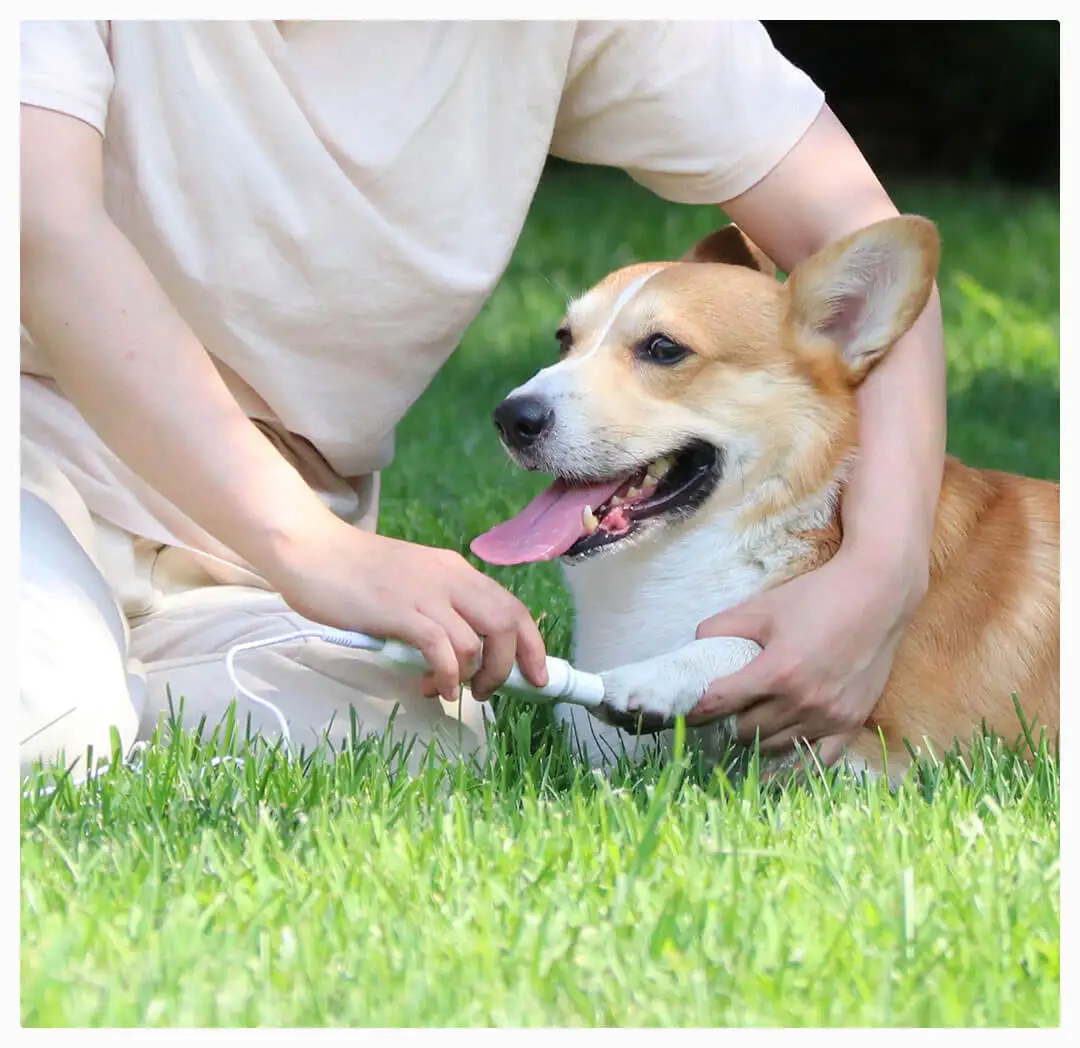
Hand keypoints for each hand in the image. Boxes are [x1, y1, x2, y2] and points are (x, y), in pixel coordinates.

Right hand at [266, 517, 547, 703]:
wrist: (311, 550)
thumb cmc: (354, 574)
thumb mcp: (411, 584)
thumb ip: (437, 610)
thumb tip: (461, 655)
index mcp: (455, 570)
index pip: (512, 606)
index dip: (533, 644)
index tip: (537, 676)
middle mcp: (450, 577)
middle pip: (508, 622)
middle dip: (512, 665)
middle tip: (493, 692)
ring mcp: (426, 593)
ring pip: (478, 641)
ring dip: (472, 676)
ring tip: (448, 690)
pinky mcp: (400, 611)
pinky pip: (442, 650)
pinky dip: (445, 676)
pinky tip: (432, 687)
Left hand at [687, 544, 927, 764]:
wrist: (877, 596)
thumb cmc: (817, 597)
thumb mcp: (762, 607)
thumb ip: (722, 627)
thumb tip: (695, 645)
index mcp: (776, 672)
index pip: (720, 703)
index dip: (697, 707)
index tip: (685, 709)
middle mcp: (802, 702)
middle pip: (746, 731)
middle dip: (730, 720)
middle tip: (728, 708)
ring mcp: (828, 717)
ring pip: (775, 747)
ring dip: (758, 737)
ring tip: (753, 721)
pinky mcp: (851, 723)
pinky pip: (817, 763)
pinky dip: (795, 762)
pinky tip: (781, 760)